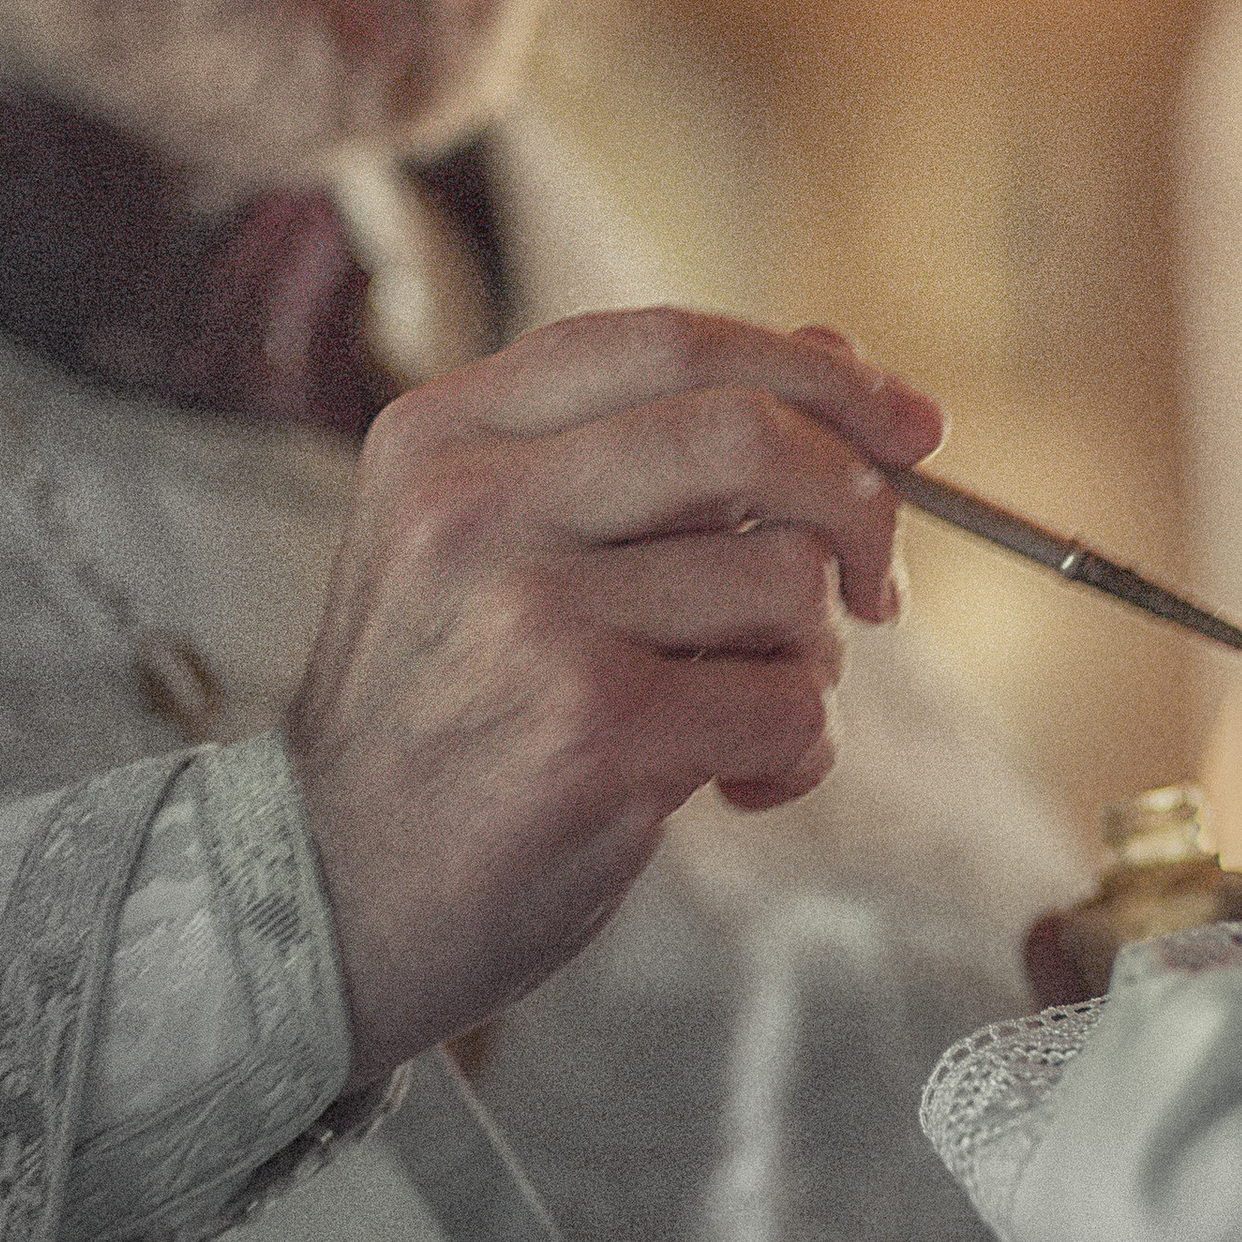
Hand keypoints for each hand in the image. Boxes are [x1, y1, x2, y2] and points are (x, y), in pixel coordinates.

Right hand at [283, 308, 939, 1076]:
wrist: (330, 899)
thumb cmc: (442, 722)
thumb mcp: (492, 547)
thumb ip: (642, 450)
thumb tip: (832, 354)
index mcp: (447, 434)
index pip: (671, 343)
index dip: (817, 371)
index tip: (910, 424)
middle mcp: (477, 505)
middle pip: (747, 432)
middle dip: (859, 504)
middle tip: (878, 585)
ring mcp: (534, 616)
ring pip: (787, 582)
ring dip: (809, 660)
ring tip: (743, 713)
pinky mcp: (596, 729)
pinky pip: (790, 705)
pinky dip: (796, 751)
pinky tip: (733, 785)